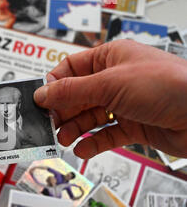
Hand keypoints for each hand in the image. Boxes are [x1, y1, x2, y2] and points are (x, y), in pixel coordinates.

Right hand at [34, 40, 186, 158]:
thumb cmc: (167, 85)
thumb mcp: (110, 84)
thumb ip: (72, 91)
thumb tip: (42, 93)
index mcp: (110, 58)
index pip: (71, 68)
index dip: (54, 85)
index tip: (40, 101)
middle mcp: (116, 80)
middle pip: (77, 96)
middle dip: (62, 111)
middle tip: (48, 125)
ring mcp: (125, 104)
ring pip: (90, 117)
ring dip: (74, 129)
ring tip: (63, 138)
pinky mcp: (134, 126)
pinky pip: (106, 135)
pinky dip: (92, 143)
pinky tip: (82, 149)